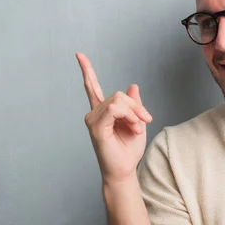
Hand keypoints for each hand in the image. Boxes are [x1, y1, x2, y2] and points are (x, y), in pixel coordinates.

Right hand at [76, 53, 152, 183]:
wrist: (125, 169)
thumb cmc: (129, 150)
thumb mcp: (137, 122)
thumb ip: (133, 104)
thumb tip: (132, 85)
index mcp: (103, 111)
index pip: (91, 86)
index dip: (86, 70)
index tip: (79, 54)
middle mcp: (95, 113)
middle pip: (118, 95)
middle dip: (136, 106)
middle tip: (146, 120)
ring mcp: (93, 119)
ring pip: (118, 100)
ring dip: (134, 113)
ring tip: (137, 128)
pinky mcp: (96, 127)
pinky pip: (114, 109)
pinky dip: (128, 116)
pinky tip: (132, 127)